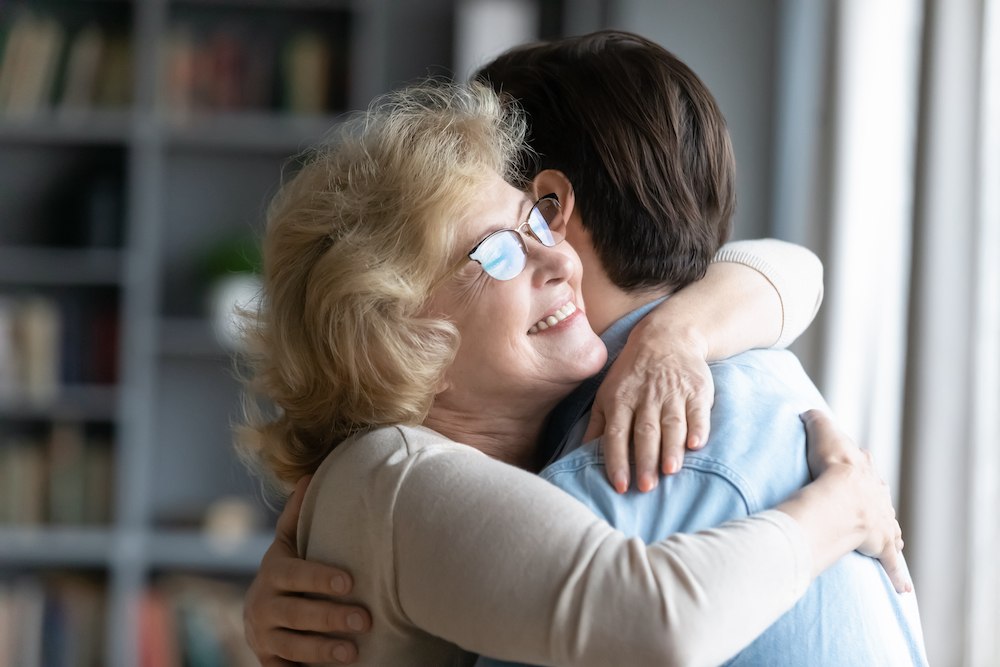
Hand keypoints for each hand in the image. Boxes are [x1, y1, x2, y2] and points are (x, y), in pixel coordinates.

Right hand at [244, 475, 371, 665]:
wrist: (261, 612)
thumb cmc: (289, 570)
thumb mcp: (288, 543)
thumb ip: (296, 515)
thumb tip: (307, 475)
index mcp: (273, 572)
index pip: (296, 574)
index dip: (321, 578)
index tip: (350, 582)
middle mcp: (262, 604)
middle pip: (297, 613)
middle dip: (331, 617)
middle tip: (366, 620)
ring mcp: (263, 636)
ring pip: (292, 645)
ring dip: (323, 650)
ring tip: (354, 652)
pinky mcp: (269, 660)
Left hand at [584, 322, 713, 494]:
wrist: (666, 337)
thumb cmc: (631, 373)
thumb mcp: (607, 393)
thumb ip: (597, 425)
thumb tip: (580, 455)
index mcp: (620, 400)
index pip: (616, 434)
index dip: (616, 460)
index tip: (620, 486)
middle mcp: (645, 398)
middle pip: (645, 432)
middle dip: (644, 460)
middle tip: (646, 487)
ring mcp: (672, 393)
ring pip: (671, 424)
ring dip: (671, 448)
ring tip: (670, 470)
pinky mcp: (696, 390)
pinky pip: (698, 412)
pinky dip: (698, 428)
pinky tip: (697, 445)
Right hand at [799, 410, 909, 592]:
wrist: (844, 495)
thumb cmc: (831, 466)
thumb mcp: (822, 434)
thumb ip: (815, 419)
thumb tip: (807, 410)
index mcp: (864, 471)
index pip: (863, 465)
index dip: (856, 466)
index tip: (851, 467)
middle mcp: (877, 495)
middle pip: (878, 496)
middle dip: (873, 500)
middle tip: (863, 505)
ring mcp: (882, 520)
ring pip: (888, 526)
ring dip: (886, 531)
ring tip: (882, 536)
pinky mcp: (881, 544)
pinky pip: (890, 562)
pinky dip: (896, 574)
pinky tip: (902, 587)